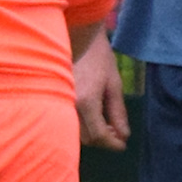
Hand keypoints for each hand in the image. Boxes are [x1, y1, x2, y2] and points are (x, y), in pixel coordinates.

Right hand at [73, 34, 129, 151]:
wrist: (77, 37)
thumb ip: (118, 112)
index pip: (99, 135)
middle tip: (117, 133)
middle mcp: (70, 106)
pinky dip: (84, 125)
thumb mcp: (114, 84)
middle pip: (87, 139)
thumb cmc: (99, 57)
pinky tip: (94, 116)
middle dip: (104, 140)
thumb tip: (123, 135)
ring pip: (77, 132)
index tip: (123, 145)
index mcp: (86, 102)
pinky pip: (71, 121)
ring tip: (107, 124)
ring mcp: (62, 102)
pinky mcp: (58, 99)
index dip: (113, 144)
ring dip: (93, 133)